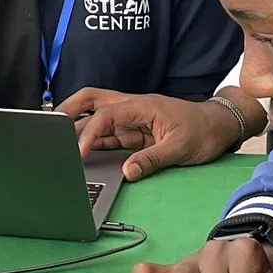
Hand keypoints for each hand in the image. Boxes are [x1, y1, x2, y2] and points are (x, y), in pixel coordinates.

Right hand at [61, 88, 249, 181]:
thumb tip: (128, 171)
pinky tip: (82, 151)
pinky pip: (109, 134)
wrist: (222, 126)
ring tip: (58, 140)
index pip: (106, 114)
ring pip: (98, 117)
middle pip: (93, 101)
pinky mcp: (136, 132)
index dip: (89, 132)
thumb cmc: (205, 131)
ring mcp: (133, 119)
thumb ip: (152, 159)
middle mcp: (134, 108)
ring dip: (79, 126)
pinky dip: (93, 140)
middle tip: (50, 124)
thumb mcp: (181, 148)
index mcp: (143, 106)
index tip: (78, 151)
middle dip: (70, 109)